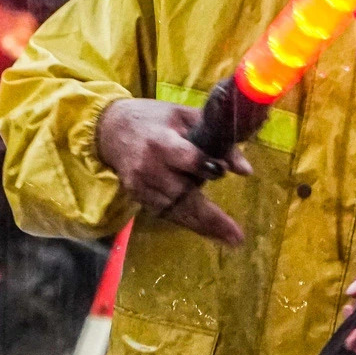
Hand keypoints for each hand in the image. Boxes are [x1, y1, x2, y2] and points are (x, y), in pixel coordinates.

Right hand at [96, 99, 252, 245]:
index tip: (222, 171)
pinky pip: (166, 213)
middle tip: (236, 237)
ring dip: (203, 224)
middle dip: (210, 217)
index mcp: (160, 141)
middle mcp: (148, 167)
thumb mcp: (185, 117)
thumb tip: (246, 170)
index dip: (203, 166)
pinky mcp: (137, 196)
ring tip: (230, 237)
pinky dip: (188, 222)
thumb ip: (217, 139)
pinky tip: (210, 232)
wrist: (109, 128)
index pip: (184, 158)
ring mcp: (140, 185)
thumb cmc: (153, 119)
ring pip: (175, 210)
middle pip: (181, 194)